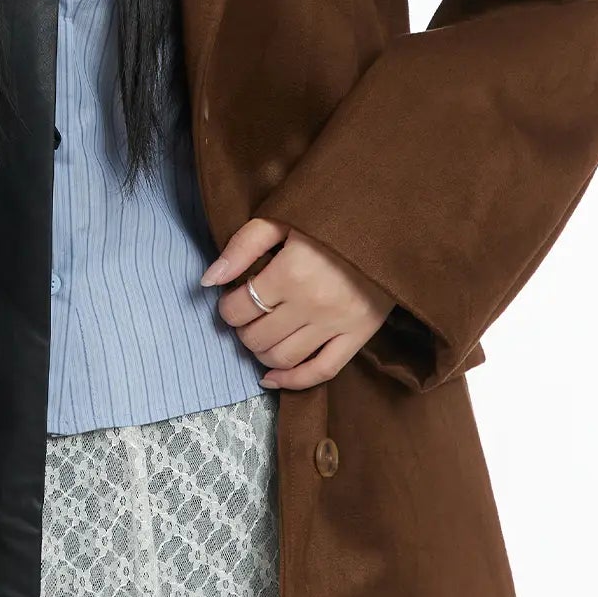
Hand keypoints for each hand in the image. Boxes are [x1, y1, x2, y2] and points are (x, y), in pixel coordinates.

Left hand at [201, 218, 396, 389]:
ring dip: (261, 353)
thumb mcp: (282, 218)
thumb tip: (209, 280)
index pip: (240, 308)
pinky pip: (322, 371)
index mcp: (290, 273)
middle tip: (247, 316)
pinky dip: (294, 381)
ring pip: (283, 358)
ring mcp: (337, 324)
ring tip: (260, 336)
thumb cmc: (331, 214)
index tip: (233, 299)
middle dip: (243, 329)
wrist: (388, 219)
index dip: (228, 308)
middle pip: (258, 337)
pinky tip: (272, 377)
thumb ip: (242, 247)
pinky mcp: (359, 336)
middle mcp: (312, 305)